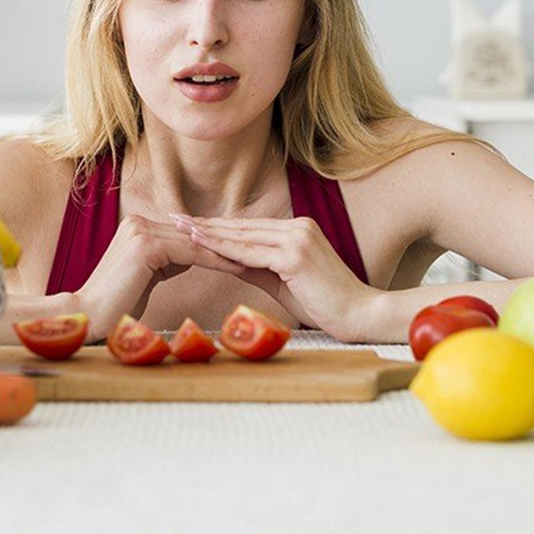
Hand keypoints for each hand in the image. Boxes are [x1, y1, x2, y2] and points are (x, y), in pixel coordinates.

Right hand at [73, 214, 245, 339]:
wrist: (87, 316)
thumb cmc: (117, 306)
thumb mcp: (147, 276)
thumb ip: (165, 262)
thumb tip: (189, 258)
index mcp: (139, 227)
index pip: (186, 234)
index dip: (215, 244)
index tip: (243, 252)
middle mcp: (139, 223)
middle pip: (193, 234)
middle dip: (226, 245)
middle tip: (258, 251)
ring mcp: (141, 231)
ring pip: (195, 241)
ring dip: (227, 251)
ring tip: (255, 258)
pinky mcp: (146, 245)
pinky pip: (191, 252)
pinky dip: (216, 260)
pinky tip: (238, 267)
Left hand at [171, 215, 378, 342]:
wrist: (360, 314)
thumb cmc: (325, 303)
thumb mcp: (285, 280)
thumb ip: (258, 267)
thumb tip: (228, 262)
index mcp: (297, 229)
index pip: (248, 227)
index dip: (217, 226)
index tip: (188, 224)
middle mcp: (297, 226)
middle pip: (241, 227)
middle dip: (205, 224)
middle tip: (173, 219)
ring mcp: (296, 238)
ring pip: (242, 237)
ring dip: (208, 233)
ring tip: (179, 229)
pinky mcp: (294, 255)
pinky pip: (251, 254)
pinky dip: (223, 250)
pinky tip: (201, 246)